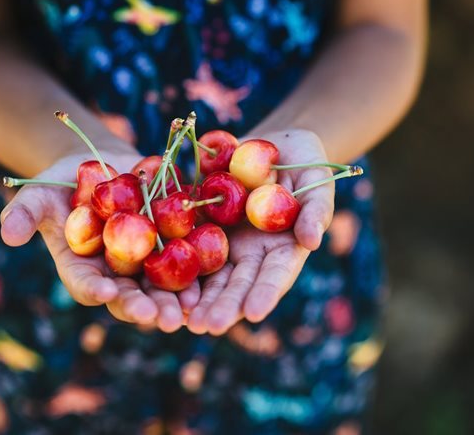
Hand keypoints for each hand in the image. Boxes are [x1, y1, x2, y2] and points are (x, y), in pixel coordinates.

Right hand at [0, 151, 197, 330]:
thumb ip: (25, 213)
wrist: (104, 167)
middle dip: (142, 307)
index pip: (86, 285)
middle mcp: (113, 275)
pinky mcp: (169, 249)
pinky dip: (194, 278)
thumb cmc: (64, 182)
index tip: (106, 293)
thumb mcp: (41, 193)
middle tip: (159, 318)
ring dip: (173, 302)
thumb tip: (6, 234)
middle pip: (128, 296)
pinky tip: (206, 286)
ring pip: (158, 289)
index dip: (95, 290)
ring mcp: (143, 265)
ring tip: (187, 312)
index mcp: (82, 268)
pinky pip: (183, 267)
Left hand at [187, 129, 334, 334]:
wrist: (274, 147)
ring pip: (207, 274)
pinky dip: (171, 262)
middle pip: (235, 285)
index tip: (254, 314)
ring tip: (179, 316)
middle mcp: (250, 255)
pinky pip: (184, 244)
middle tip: (205, 326)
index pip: (273, 278)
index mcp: (280, 252)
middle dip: (221, 307)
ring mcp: (223, 242)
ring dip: (194, 296)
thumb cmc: (306, 166)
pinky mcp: (200, 225)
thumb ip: (315, 212)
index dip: (264, 295)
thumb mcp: (317, 185)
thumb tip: (312, 241)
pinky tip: (157, 279)